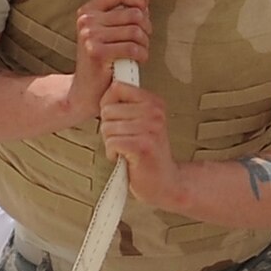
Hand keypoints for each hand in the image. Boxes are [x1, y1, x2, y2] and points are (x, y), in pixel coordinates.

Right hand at [68, 0, 150, 120]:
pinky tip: (136, 60)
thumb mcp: (112, 30)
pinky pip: (132, 48)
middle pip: (134, 13)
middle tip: (142, 40)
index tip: (144, 9)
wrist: (86, 90)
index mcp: (89, 10)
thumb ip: (128, 7)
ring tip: (138, 52)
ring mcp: (90, 36)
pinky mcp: (97, 52)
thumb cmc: (102, 60)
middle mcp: (87, 20)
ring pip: (135, 31)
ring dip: (144, 44)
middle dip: (146, 28)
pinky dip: (141, 55)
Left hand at [99, 81, 182, 208]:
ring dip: (111, 142)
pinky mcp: (142, 146)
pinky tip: (125, 157)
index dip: (108, 104)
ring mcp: (150, 129)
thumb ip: (126, 106)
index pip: (117, 87)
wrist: (164, 182)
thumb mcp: (141, 123)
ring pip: (107, 127)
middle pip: (108, 109)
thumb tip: (105, 93)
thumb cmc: (148, 154)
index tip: (117, 119)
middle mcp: (155, 113)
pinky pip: (111, 142)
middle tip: (125, 139)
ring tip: (126, 149)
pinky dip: (112, 153)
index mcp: (155, 103)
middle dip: (109, 127)